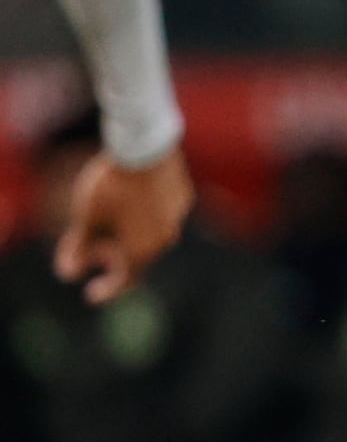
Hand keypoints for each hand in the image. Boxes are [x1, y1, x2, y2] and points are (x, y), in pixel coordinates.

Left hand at [52, 147, 192, 304]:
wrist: (144, 147)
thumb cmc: (110, 187)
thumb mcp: (86, 218)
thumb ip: (78, 248)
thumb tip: (68, 274)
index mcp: (141, 252)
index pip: (123, 281)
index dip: (105, 290)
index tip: (91, 294)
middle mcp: (164, 240)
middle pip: (137, 259)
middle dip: (111, 258)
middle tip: (88, 251)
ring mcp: (177, 218)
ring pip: (150, 236)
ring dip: (128, 237)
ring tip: (107, 222)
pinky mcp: (182, 197)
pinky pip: (161, 216)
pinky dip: (142, 217)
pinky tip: (127, 200)